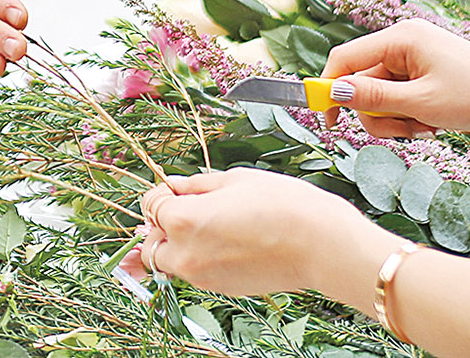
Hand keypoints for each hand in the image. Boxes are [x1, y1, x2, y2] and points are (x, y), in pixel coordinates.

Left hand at [133, 169, 370, 296]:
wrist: (318, 244)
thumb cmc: (281, 204)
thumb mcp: (234, 180)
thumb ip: (196, 185)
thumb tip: (174, 186)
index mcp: (184, 219)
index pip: (150, 206)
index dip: (160, 193)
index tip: (175, 188)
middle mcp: (185, 253)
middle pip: (151, 242)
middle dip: (160, 226)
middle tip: (184, 208)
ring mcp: (202, 276)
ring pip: (170, 262)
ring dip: (176, 245)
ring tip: (205, 225)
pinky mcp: (220, 288)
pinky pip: (194, 273)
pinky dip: (197, 258)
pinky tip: (223, 241)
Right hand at [320, 19, 469, 138]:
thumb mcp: (420, 103)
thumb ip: (372, 98)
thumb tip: (332, 91)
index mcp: (400, 38)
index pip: (344, 59)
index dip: (329, 88)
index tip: (327, 121)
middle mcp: (403, 43)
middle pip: (363, 84)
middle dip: (379, 114)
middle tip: (407, 129)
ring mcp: (415, 59)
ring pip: (382, 97)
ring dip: (398, 120)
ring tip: (427, 127)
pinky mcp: (425, 74)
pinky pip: (401, 99)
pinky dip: (411, 117)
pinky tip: (435, 123)